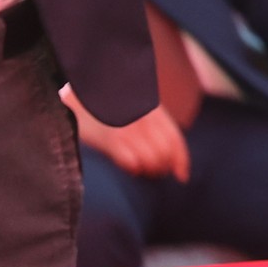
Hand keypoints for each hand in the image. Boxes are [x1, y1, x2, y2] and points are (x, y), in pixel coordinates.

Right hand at [64, 87, 190, 181]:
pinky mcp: (110, 140)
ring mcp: (128, 130)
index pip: (175, 140)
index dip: (181, 160)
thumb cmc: (111, 100)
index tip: (182, 176)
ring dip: (149, 171)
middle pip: (165, 153)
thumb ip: (153, 123)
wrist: (84, 91)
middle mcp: (145, 122)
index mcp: (154, 112)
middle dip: (163, 167)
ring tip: (142, 170)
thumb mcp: (138, 105)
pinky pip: (131, 162)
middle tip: (155, 172)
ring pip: (151, 160)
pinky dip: (133, 169)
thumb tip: (166, 151)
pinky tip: (128, 166)